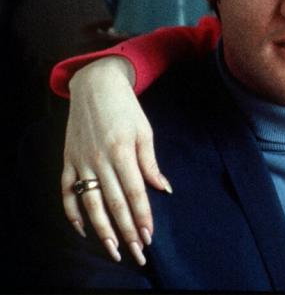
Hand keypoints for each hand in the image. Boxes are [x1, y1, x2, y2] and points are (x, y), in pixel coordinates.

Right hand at [60, 56, 170, 264]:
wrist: (95, 85)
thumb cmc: (126, 108)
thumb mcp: (145, 131)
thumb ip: (150, 162)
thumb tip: (163, 189)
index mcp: (123, 151)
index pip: (135, 192)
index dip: (142, 216)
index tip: (149, 236)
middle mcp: (100, 159)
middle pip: (114, 203)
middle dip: (126, 231)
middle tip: (136, 253)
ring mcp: (81, 161)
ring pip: (90, 204)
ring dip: (102, 230)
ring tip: (113, 250)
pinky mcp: (67, 161)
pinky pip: (66, 192)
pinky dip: (72, 213)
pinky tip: (83, 230)